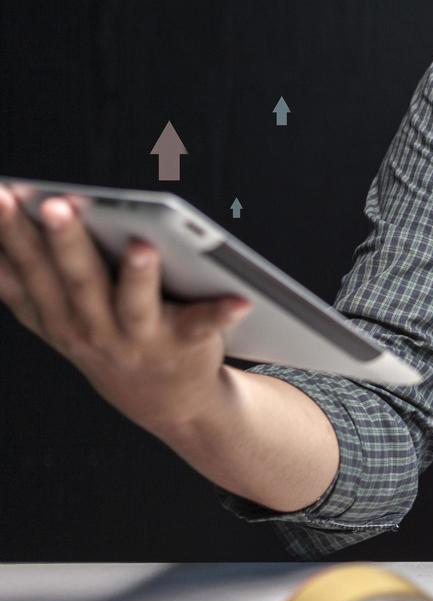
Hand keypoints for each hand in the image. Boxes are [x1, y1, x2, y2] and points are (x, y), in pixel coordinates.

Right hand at [0, 184, 251, 435]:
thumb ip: (25, 280)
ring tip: (141, 246)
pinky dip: (221, 313)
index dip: (8, 235)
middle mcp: (91, 331)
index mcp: (56, 316)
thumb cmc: (109, 342)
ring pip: (134, 305)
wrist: (167, 403)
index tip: (1, 196)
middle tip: (56, 204)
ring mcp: (137, 342)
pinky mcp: (183, 347)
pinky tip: (240, 299)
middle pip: (76, 281)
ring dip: (137, 277)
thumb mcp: (57, 317)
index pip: (26, 270)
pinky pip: (203, 327)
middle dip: (64, 242)